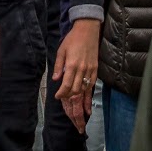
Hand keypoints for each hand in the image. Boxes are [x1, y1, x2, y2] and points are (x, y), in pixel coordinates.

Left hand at [53, 18, 99, 132]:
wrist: (88, 30)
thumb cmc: (72, 39)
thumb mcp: (61, 50)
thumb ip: (58, 66)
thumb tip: (56, 79)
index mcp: (72, 66)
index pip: (67, 85)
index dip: (62, 94)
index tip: (57, 98)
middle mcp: (82, 70)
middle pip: (76, 92)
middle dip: (73, 106)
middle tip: (71, 119)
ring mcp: (90, 71)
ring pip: (84, 92)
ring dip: (81, 106)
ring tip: (80, 121)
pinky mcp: (95, 70)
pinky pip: (91, 86)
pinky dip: (89, 97)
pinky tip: (88, 107)